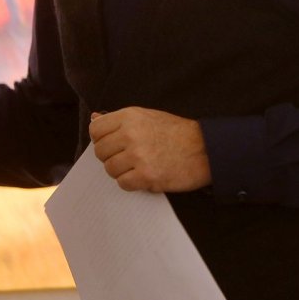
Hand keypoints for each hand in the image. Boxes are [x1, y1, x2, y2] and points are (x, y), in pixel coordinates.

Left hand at [88, 107, 211, 192]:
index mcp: (129, 116)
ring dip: (121, 171)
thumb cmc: (176, 132)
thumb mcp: (146, 116)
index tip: (111, 145)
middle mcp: (131, 134)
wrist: (205, 149)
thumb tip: (93, 118)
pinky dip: (131, 183)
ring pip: (110, 169)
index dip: (101, 139)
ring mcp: (138, 156)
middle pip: (100, 152)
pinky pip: (123, 183)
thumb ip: (118, 120)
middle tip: (127, 158)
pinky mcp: (147, 176)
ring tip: (137, 167)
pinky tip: (143, 176)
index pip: (96, 130)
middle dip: (110, 157)